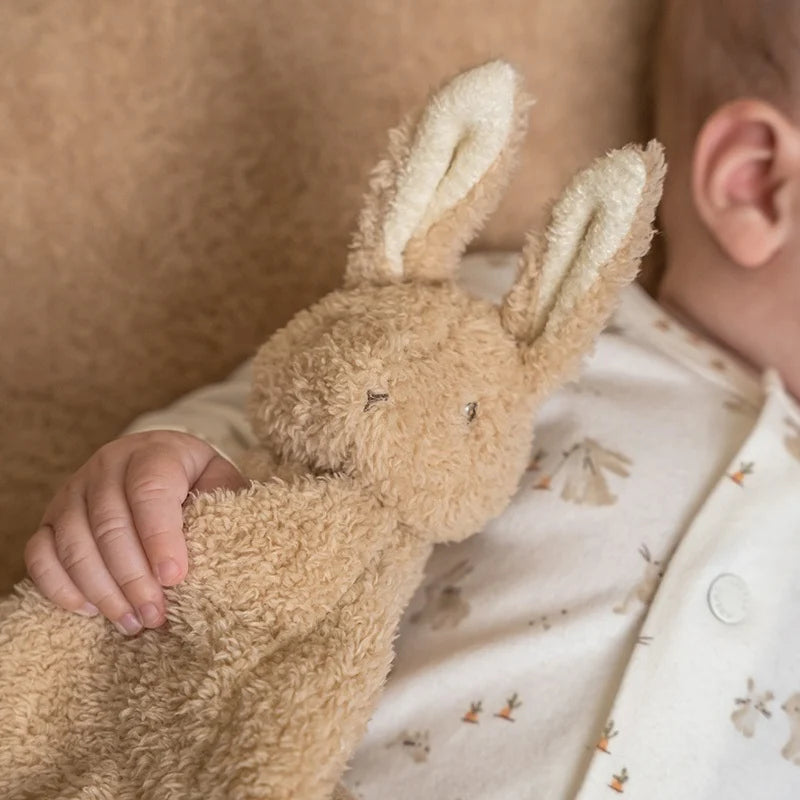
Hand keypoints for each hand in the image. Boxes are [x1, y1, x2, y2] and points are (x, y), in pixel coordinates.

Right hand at [24, 430, 247, 634]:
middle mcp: (108, 466)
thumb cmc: (198, 480)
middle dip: (133, 577)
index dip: (160, 536)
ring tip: (133, 623)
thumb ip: (225, 506)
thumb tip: (223, 550)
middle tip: (156, 615)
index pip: (150, 490)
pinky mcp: (51, 518)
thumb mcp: (221, 482)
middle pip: (110, 524)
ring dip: (102, 590)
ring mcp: (74, 491)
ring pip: (73, 543)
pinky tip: (92, 611)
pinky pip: (40, 554)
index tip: (175, 577)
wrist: (162, 462)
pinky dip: (61, 587)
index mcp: (154, 452)